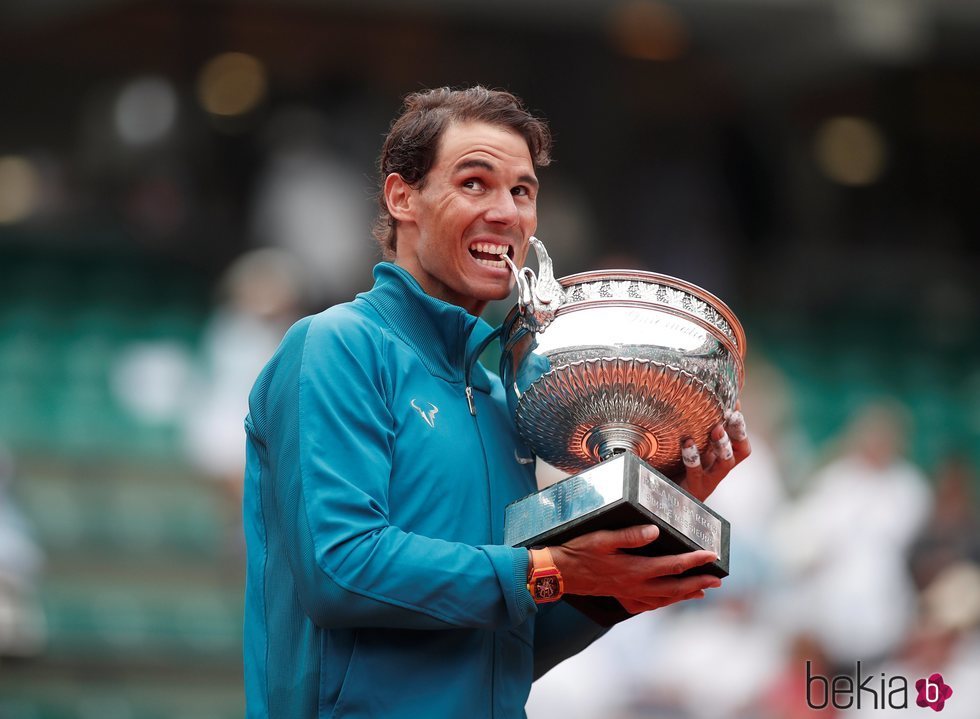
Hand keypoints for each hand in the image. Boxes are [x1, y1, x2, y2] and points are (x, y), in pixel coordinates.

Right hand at [549, 524, 721, 614]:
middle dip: (698, 583)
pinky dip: (664, 602)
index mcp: (634, 569)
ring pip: (664, 599)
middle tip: (718, 579)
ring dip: (685, 595)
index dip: (694, 560)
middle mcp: (635, 585)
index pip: (672, 565)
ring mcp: (628, 593)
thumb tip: (654, 531)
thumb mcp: (602, 537)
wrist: (559, 573)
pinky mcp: (621, 596)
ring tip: (702, 591)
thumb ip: (629, 535)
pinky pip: (649, 604)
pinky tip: (669, 599)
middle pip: (675, 587)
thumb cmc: (579, 551)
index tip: (712, 555)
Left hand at [678, 407, 750, 501]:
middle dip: (739, 432)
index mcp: (719, 458)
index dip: (740, 423)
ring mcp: (708, 480)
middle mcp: (718, 469)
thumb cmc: (677, 471)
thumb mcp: (689, 451)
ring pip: (725, 464)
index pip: (740, 440)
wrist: (664, 500)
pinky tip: (687, 442)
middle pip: (740, 452)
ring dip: (723, 445)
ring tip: (717, 429)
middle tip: (733, 415)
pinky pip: (696, 472)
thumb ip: (696, 432)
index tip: (736, 404)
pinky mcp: (693, 488)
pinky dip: (693, 457)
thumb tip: (698, 401)